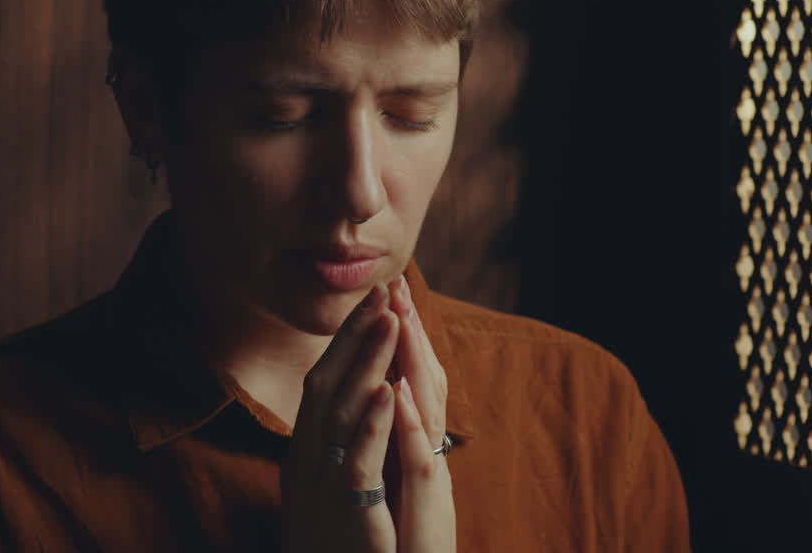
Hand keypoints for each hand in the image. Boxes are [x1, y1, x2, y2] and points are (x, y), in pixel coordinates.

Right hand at [281, 285, 400, 552]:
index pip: (323, 382)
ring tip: (389, 320)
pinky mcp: (347, 512)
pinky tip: (390, 391)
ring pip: (340, 413)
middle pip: (327, 384)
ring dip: (366, 363)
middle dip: (354, 336)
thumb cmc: (334, 545)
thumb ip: (336, 446)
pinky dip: (373, 424)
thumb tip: (353, 401)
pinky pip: (358, 462)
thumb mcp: (328, 488)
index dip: (346, 340)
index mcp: (304, 453)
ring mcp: (321, 486)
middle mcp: (305, 462)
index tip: (371, 301)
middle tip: (382, 291)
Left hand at [384, 274, 455, 552]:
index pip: (410, 384)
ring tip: (400, 318)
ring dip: (413, 364)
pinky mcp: (428, 515)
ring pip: (426, 415)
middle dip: (408, 335)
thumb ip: (389, 449)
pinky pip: (418, 464)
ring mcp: (432, 485)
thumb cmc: (398, 546)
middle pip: (424, 387)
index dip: (400, 341)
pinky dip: (407, 428)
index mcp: (416, 453)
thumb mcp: (390, 490)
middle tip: (396, 285)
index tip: (386, 294)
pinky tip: (397, 394)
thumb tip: (379, 406)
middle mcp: (429, 460)